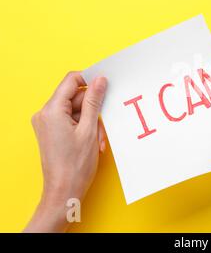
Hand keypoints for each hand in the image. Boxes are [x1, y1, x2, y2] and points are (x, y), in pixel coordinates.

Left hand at [24, 72, 106, 231]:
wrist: (64, 191)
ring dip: (91, 122)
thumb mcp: (89, 129)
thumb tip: (100, 80)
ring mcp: (48, 123)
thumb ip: (94, 101)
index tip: (105, 85)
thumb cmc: (75, 165)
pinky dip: (85, 128)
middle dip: (93, 109)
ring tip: (98, 140)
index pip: (71, 81)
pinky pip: (72, 120)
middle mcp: (45, 114)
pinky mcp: (52, 131)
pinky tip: (93, 142)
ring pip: (76, 110)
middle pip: (75, 97)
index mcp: (51, 111)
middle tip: (104, 124)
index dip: (90, 80)